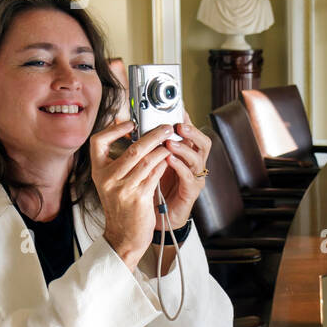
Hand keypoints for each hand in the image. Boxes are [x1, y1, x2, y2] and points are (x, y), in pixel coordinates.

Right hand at [90, 118, 172, 269]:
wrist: (123, 236)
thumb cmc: (121, 207)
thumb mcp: (112, 183)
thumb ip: (119, 162)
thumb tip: (132, 135)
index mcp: (99, 172)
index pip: (98, 142)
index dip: (113, 130)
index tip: (130, 123)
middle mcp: (108, 179)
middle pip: (132, 149)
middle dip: (152, 135)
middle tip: (165, 128)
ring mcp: (123, 189)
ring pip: (146, 160)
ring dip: (162, 148)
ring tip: (172, 141)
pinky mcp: (138, 197)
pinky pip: (154, 174)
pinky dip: (164, 164)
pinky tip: (170, 158)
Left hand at [154, 110, 210, 231]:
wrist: (154, 217)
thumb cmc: (151, 189)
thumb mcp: (146, 163)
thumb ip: (142, 145)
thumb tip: (124, 126)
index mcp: (184, 154)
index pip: (190, 133)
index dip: (187, 120)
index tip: (178, 109)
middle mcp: (192, 163)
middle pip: (202, 142)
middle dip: (191, 131)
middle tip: (178, 125)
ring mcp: (194, 176)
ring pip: (197, 158)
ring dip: (184, 148)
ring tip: (169, 143)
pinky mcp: (191, 191)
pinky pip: (189, 176)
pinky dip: (180, 167)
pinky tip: (169, 161)